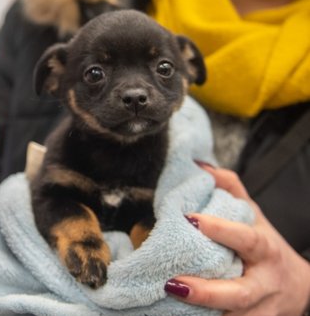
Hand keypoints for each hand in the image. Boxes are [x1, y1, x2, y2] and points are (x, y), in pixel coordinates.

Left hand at [165, 165, 309, 315]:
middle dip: (207, 292)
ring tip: (168, 304)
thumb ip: (229, 188)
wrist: (302, 290)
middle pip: (238, 294)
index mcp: (264, 251)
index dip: (221, 230)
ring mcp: (259, 312)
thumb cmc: (265, 248)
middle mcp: (263, 285)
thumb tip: (199, 164)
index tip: (189, 219)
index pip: (245, 239)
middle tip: (172, 283)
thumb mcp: (253, 216)